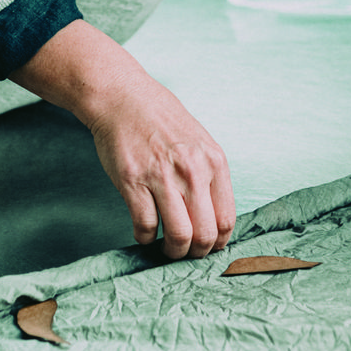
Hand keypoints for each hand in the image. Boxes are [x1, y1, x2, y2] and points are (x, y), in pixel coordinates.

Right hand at [86, 78, 235, 259]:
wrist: (123, 97)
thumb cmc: (160, 118)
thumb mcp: (198, 140)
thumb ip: (208, 174)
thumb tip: (214, 216)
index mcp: (213, 161)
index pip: (227, 219)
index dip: (218, 242)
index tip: (208, 246)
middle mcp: (192, 170)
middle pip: (205, 235)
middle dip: (196, 253)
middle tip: (185, 251)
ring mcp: (162, 177)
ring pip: (179, 237)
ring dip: (172, 251)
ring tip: (165, 246)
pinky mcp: (133, 182)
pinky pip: (145, 227)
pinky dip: (145, 238)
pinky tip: (144, 231)